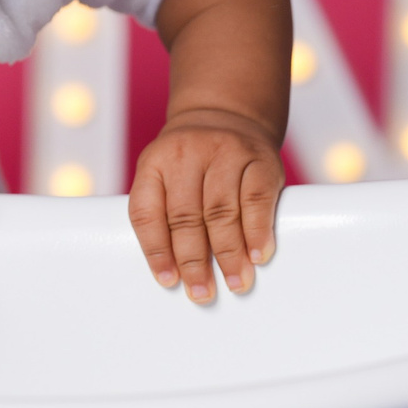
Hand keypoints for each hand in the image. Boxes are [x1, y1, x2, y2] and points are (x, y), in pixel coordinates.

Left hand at [126, 109, 282, 303]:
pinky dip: (257, 232)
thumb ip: (163, 213)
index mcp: (154, 163)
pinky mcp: (260, 159)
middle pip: (186, 217)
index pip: (147, 212)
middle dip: (194, 262)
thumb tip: (174, 271)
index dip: (156, 251)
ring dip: (228, 254)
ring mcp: (225, 154)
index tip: (168, 281)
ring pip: (222, 211)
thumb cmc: (190, 161)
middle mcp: (187, 155)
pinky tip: (256, 256)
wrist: (226, 114)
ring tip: (234, 283)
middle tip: (202, 293)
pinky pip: (257, 200)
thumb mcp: (164, 173)